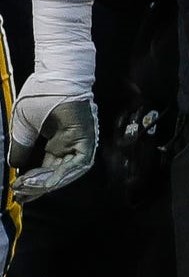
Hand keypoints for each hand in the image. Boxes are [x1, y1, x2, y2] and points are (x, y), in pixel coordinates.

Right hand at [8, 74, 94, 199]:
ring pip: (65, 173)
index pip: (44, 169)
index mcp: (55, 143)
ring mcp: (78, 145)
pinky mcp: (86, 141)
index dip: (31, 182)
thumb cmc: (40, 97)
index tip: (16, 192)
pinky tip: (46, 181)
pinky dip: (62, 174)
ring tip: (28, 191)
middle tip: (21, 198)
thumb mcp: (23, 126)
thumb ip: (20, 146)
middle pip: (55, 175)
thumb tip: (14, 166)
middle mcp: (68, 147)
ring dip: (48, 184)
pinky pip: (77, 164)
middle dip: (38, 188)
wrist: (55, 78)